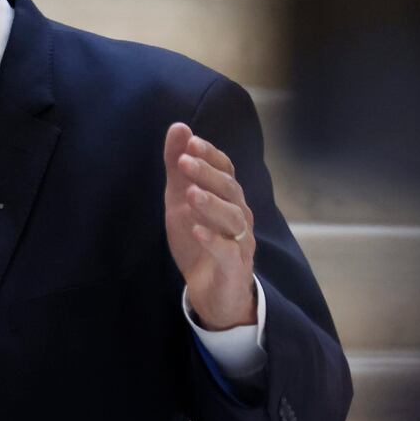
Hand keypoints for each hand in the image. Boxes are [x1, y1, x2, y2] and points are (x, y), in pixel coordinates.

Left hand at [163, 121, 255, 330]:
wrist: (212, 292)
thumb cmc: (200, 240)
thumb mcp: (181, 200)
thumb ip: (179, 167)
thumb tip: (179, 127)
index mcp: (228, 198)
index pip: (226, 170)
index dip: (211, 156)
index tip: (191, 142)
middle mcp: (239, 216)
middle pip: (230, 190)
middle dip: (208, 174)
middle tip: (185, 161)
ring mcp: (240, 242)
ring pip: (233, 218)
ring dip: (212, 204)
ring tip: (191, 194)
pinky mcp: (234, 268)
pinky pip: (228, 252)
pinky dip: (214, 241)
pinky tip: (197, 231)